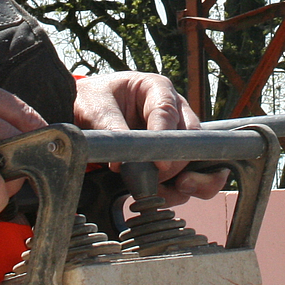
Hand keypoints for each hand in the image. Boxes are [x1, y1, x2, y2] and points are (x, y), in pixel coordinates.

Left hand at [73, 71, 227, 204]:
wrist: (85, 111)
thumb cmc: (93, 100)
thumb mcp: (96, 108)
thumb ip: (111, 131)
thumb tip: (123, 163)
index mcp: (156, 88)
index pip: (168, 111)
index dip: (167, 139)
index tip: (160, 164)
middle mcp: (174, 110)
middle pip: (195, 137)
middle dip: (183, 162)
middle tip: (165, 180)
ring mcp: (177, 134)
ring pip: (199, 159)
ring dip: (190, 181)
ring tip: (164, 192)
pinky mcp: (173, 156)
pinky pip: (187, 175)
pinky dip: (179, 190)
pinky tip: (161, 195)